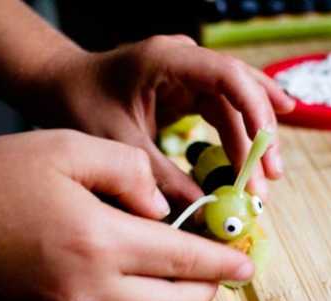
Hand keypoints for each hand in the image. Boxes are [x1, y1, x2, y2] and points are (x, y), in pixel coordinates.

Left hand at [35, 35, 294, 204]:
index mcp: (167, 60)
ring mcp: (192, 75)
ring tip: (265, 181)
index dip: (254, 109)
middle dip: (260, 135)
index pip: (227, 75)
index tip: (265, 150)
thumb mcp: (119, 142)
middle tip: (269, 178)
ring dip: (253, 142)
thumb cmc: (80, 104)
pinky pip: (227, 112)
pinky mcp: (191, 92)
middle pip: (241, 91)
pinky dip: (241, 137)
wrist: (60, 86)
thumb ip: (160, 176)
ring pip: (238, 105)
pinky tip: (262, 152)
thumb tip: (201, 210)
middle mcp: (187, 61)